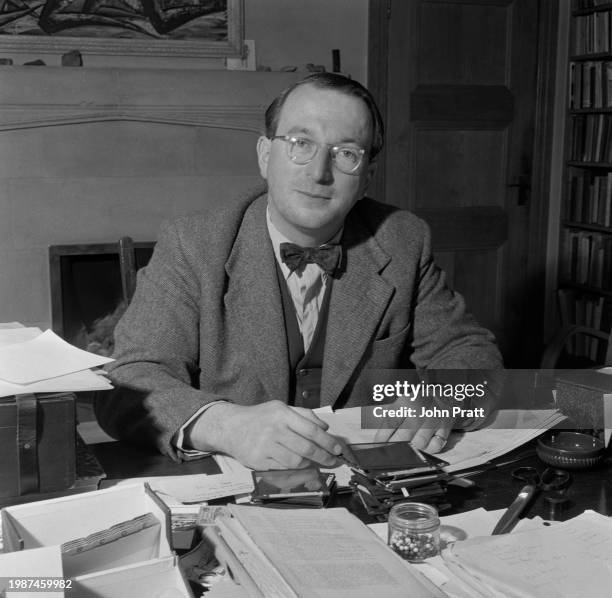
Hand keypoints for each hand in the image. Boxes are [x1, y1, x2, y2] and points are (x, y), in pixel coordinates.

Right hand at [185, 400, 342, 469]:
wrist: (230, 427)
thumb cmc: (261, 417)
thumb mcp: (281, 408)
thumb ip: (304, 415)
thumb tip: (325, 428)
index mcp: (282, 414)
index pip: (311, 430)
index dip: (328, 441)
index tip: (338, 449)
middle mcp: (274, 429)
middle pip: (306, 448)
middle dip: (324, 456)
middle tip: (333, 460)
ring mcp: (265, 447)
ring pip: (297, 461)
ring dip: (309, 463)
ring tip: (314, 461)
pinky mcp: (259, 461)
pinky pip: (284, 468)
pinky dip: (295, 468)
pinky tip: (298, 464)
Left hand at [372, 396, 452, 453]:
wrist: (445, 394)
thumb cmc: (419, 401)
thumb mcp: (403, 401)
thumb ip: (392, 417)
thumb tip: (379, 438)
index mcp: (405, 402)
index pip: (390, 422)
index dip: (382, 437)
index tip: (376, 446)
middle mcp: (419, 410)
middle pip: (404, 435)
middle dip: (396, 446)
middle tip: (390, 453)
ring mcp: (433, 419)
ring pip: (420, 442)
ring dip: (413, 449)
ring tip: (407, 451)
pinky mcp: (445, 427)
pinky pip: (436, 445)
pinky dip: (429, 449)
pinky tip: (424, 447)